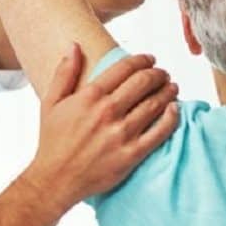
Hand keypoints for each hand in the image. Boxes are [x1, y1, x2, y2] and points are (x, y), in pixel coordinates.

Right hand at [21, 43, 179, 213]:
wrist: (56, 179)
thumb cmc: (52, 141)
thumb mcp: (50, 102)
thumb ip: (64, 73)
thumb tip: (74, 46)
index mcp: (90, 96)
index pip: (124, 68)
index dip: (141, 60)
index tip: (149, 59)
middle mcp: (107, 112)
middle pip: (143, 83)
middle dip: (157, 73)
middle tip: (162, 73)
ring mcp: (121, 134)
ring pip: (154, 104)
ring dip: (167, 92)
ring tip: (172, 87)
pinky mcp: (131, 154)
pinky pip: (159, 132)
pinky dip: (171, 118)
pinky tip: (175, 110)